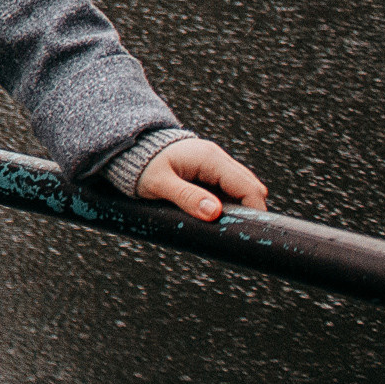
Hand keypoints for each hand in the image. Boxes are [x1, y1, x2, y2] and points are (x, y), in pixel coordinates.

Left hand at [136, 138, 267, 221]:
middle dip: (249, 210)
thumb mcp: (159, 184)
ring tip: (223, 225)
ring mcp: (215, 163)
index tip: (245, 232)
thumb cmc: (142, 167)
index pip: (248, 187)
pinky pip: (229, 188)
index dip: (254, 211)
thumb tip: (214, 212)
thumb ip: (186, 197)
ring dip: (238, 206)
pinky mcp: (209, 171)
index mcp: (210, 158)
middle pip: (250, 187)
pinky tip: (214, 215)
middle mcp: (217, 158)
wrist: (131, 151)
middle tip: (234, 232)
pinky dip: (227, 202)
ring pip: (242, 188)